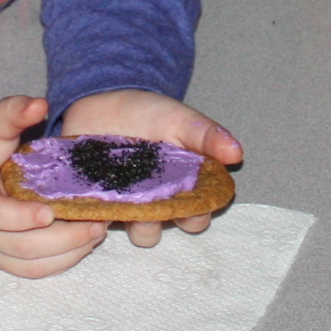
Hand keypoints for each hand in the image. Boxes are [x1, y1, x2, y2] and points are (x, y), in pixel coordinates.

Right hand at [0, 95, 107, 277]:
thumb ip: (12, 111)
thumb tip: (39, 104)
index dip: (17, 216)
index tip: (49, 212)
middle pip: (17, 245)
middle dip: (61, 238)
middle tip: (96, 223)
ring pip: (28, 264)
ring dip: (67, 253)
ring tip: (96, 232)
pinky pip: (32, 270)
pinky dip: (61, 262)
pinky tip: (84, 244)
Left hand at [58, 86, 245, 248]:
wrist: (103, 99)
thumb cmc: (149, 112)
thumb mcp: (180, 119)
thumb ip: (207, 136)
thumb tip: (237, 153)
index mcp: (181, 188)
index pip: (197, 216)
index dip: (197, 216)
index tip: (192, 207)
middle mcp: (154, 203)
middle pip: (162, 230)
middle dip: (156, 225)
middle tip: (150, 209)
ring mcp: (124, 205)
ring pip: (132, 231)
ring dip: (129, 223)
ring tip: (118, 207)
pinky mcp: (95, 202)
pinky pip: (95, 222)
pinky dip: (94, 220)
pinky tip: (93, 208)